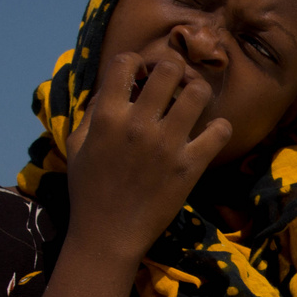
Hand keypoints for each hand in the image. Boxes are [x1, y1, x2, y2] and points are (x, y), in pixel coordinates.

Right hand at [64, 53, 232, 264]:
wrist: (108, 235)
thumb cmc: (88, 191)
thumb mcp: (76, 147)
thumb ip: (92, 113)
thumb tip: (109, 89)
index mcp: (107, 117)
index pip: (125, 62)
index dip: (135, 62)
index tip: (140, 74)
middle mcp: (139, 125)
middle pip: (168, 69)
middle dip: (173, 69)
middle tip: (174, 82)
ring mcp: (167, 145)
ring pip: (198, 93)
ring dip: (198, 92)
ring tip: (193, 102)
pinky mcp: (190, 166)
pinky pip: (219, 132)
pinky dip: (220, 129)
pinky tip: (211, 133)